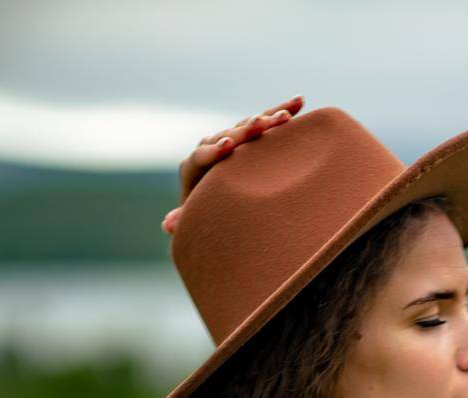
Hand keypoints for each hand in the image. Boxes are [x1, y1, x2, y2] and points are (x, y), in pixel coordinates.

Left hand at [161, 95, 304, 233]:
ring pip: (248, 126)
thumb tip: (168, 225)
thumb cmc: (207, 221)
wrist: (219, 208)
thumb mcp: (197, 221)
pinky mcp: (249, 140)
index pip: (201, 157)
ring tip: (286, 116)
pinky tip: (299, 103)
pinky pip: (265, 125)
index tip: (227, 147)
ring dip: (268, 119)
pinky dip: (281, 113)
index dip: (213, 152)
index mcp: (194, 167)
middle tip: (261, 123)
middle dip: (245, 131)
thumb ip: (185, 220)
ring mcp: (231, 141)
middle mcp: (211, 148)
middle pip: (228, 136)